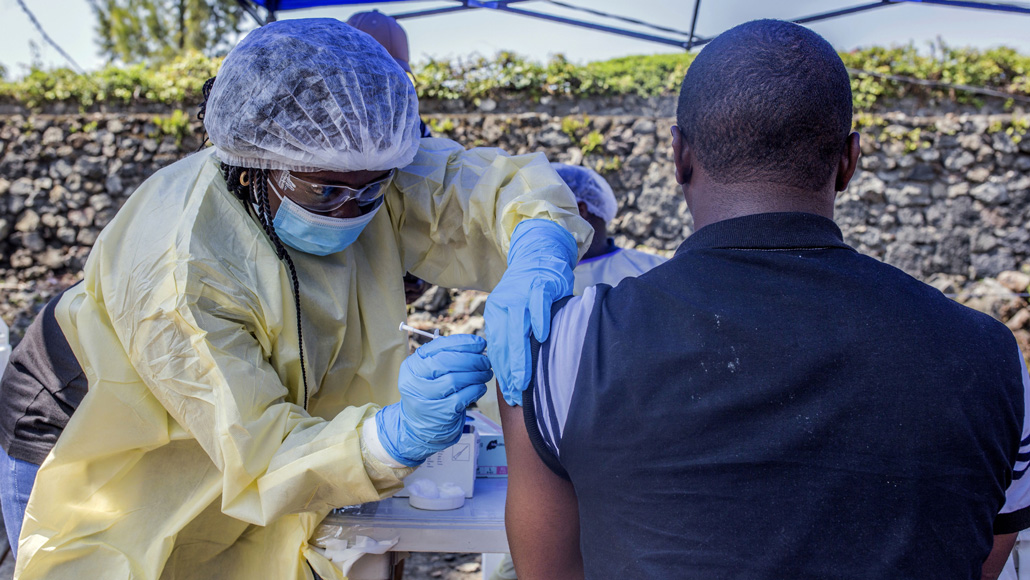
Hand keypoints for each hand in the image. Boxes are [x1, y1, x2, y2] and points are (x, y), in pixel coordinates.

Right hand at [376, 334, 491, 465]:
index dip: (463, 343)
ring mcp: (425, 399)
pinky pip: (462, 398)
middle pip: (447, 363)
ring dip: (476, 375)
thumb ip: (447, 357)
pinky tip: (480, 387)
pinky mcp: (439, 414)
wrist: (419, 427)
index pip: (438, 347)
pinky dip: (475, 390)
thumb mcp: (429, 374)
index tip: (480, 344)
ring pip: (455, 380)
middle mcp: (414, 381)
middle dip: (472, 359)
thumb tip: (477, 346)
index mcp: (412, 366)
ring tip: (485, 373)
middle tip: (485, 361)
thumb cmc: (430, 394)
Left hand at [484, 220, 577, 406]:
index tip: (510, 394)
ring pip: (518, 329)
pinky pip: (538, 307)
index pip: (496, 348)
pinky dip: (539, 322)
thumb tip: (515, 372)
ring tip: (524, 378)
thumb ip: (514, 337)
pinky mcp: (539, 286)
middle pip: (504, 342)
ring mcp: (521, 295)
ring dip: (521, 355)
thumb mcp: (515, 313)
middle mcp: (504, 305)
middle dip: (509, 371)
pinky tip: (543, 338)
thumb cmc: (530, 292)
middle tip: (515, 393)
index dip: (502, 372)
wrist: (538, 255)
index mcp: (495, 314)